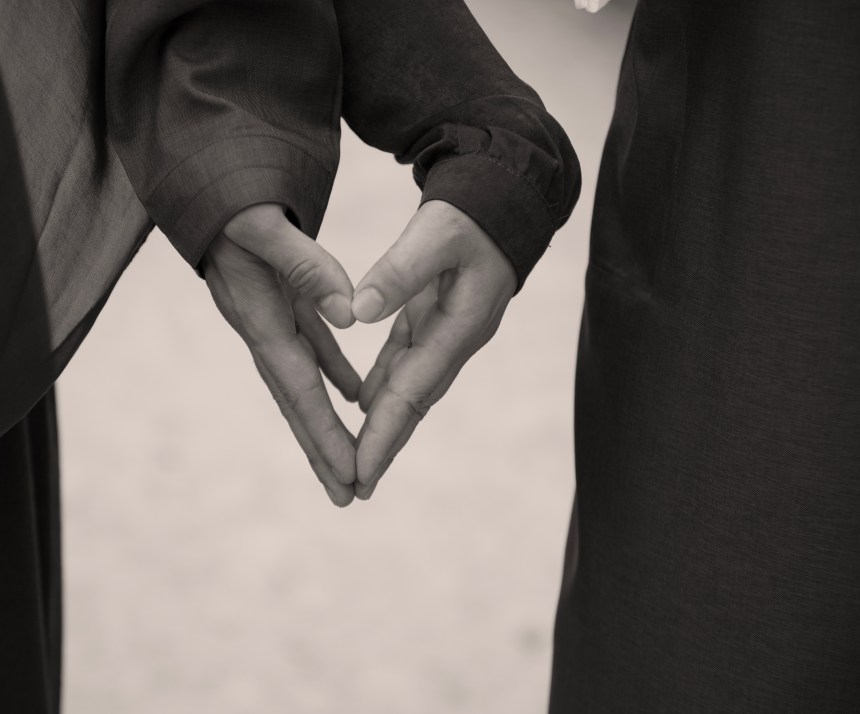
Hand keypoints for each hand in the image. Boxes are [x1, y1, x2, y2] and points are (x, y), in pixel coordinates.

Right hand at [205, 204, 360, 506]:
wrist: (200, 174)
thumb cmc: (228, 194)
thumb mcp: (264, 222)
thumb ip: (305, 265)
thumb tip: (351, 315)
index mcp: (258, 316)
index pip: (298, 387)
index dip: (324, 433)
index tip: (350, 474)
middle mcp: (260, 325)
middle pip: (295, 400)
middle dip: (322, 448)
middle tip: (350, 495)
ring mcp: (267, 315)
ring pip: (302, 380)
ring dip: (324, 421)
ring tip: (349, 462)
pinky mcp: (276, 299)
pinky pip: (309, 345)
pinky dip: (331, 370)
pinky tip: (351, 392)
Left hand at [350, 200, 517, 498]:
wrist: (504, 198)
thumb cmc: (473, 213)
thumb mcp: (436, 233)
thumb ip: (398, 271)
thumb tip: (356, 312)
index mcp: (459, 328)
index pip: (413, 392)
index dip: (386, 434)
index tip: (362, 470)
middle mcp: (454, 339)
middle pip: (413, 403)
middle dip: (386, 445)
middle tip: (355, 487)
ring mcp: (445, 331)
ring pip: (409, 387)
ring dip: (385, 423)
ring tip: (359, 460)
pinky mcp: (433, 316)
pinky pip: (404, 360)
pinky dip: (384, 384)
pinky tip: (363, 402)